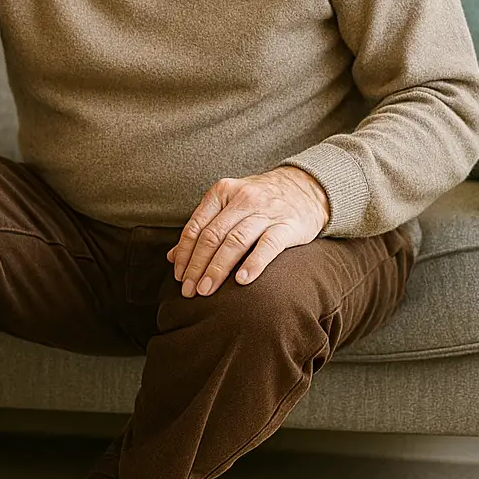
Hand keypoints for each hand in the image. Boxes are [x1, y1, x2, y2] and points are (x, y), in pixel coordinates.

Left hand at [168, 167, 329, 297]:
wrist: (306, 188)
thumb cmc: (259, 201)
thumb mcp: (228, 205)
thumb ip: (202, 227)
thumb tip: (171, 256)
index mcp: (222, 192)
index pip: (196, 226)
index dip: (184, 253)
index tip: (178, 276)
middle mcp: (241, 199)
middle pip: (212, 236)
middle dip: (196, 266)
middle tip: (189, 290)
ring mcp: (265, 211)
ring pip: (234, 241)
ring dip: (217, 269)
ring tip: (206, 290)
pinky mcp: (287, 225)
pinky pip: (268, 246)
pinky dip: (253, 264)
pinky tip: (242, 281)